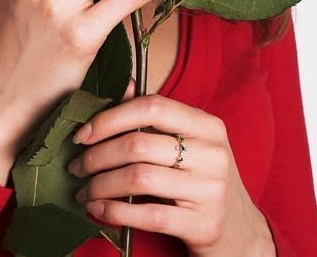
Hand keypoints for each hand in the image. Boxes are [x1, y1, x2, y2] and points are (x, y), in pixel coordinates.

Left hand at [67, 92, 275, 256]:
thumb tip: (120, 84)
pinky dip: (114, 212)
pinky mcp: (203, 224)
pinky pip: (148, 215)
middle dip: (97, 156)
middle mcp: (212, 153)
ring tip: (84, 190)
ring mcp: (210, 189)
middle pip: (138, 144)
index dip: (110, 118)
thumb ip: (156, 117)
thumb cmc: (204, 179)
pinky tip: (97, 210)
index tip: (82, 133)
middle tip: (76, 166)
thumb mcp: (190, 143)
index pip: (151, 107)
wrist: (240, 232)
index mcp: (207, 125)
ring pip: (139, 178)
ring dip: (101, 185)